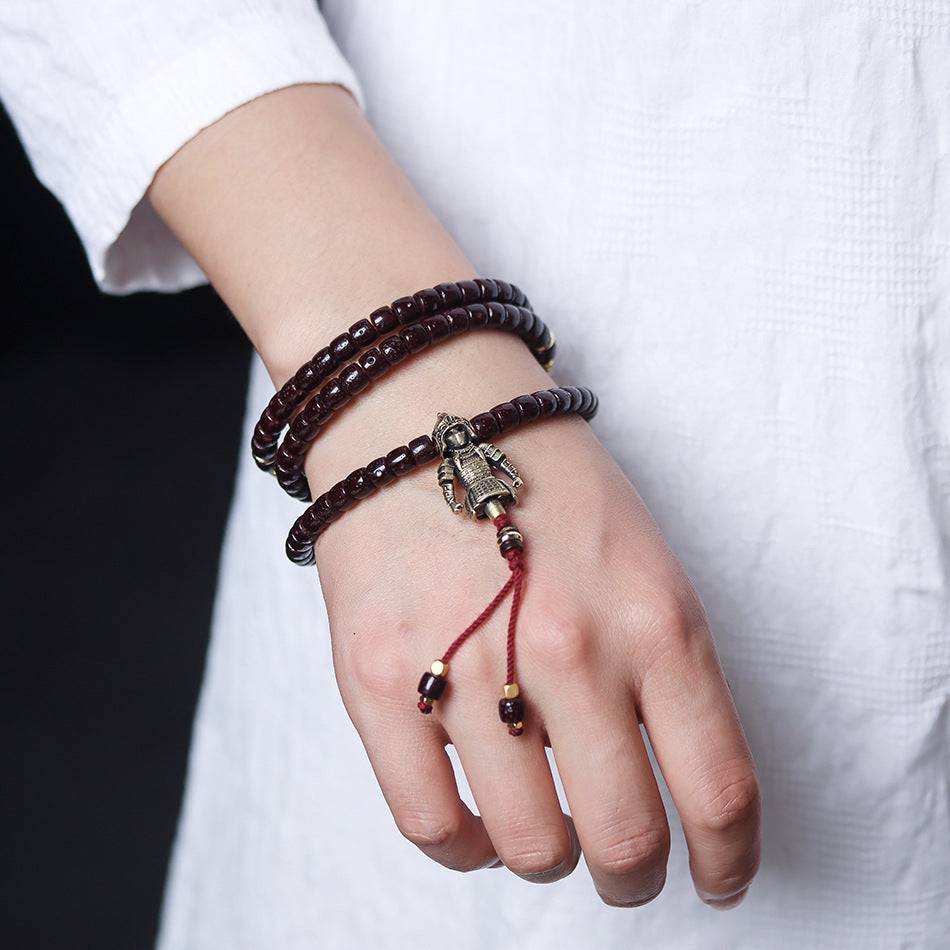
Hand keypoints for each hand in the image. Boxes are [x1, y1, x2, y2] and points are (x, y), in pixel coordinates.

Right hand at [314, 410, 760, 907]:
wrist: (426, 410)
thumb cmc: (543, 482)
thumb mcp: (645, 561)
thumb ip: (667, 671)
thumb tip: (668, 782)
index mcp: (655, 618)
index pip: (720, 789)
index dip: (729, 859)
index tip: (717, 877)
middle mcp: (570, 649)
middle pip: (627, 839)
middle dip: (635, 876)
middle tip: (626, 868)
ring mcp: (469, 664)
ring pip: (530, 848)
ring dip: (549, 857)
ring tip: (545, 827)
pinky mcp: (380, 677)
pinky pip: (432, 825)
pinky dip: (465, 848)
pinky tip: (477, 822)